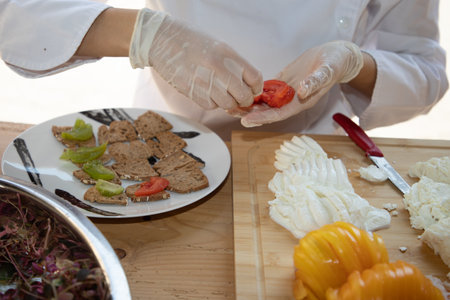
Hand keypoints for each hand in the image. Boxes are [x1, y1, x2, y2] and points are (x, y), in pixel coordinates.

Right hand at [129, 8, 262, 109]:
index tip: (253, 89)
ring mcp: (206, 82)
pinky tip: (207, 93)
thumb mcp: (218, 46)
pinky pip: (211, 106)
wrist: (162, 40)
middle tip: (240, 98)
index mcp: (229, 55)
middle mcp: (219, 69)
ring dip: (228, 102)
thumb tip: (248, 84)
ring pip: (228, 104)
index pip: (255, 78)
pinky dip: (213, 103)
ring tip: (222, 94)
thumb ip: (234, 64)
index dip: (256, 87)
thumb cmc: (192, 42)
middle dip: (244, 99)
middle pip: (244, 95)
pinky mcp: (193, 92)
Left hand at [240, 41, 362, 126]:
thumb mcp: (327, 71)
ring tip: (228, 103)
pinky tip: (238, 89)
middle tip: (229, 111)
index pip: (278, 115)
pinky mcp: (282, 82)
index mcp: (301, 102)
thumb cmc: (334, 65)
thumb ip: (315, 81)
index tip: (246, 119)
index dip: (262, 118)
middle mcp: (291, 100)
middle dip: (248, 113)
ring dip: (247, 103)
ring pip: (263, 102)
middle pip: (266, 111)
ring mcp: (285, 92)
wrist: (335, 57)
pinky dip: (253, 91)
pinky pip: (265, 89)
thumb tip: (302, 90)